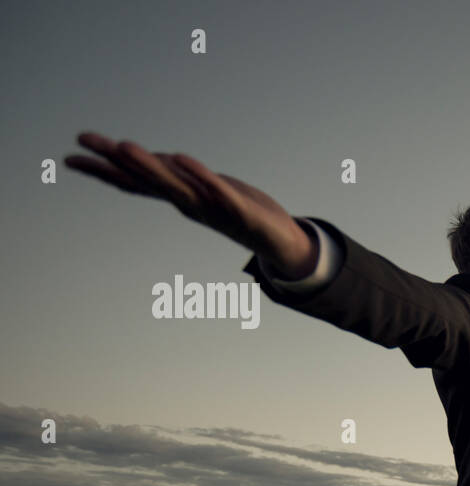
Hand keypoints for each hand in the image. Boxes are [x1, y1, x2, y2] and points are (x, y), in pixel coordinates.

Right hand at [64, 131, 317, 278]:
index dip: (103, 170)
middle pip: (148, 180)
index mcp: (179, 197)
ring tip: (124, 145)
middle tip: (84, 140)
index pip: (135, 182)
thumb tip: (150, 165)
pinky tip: (184, 159)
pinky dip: (202, 177)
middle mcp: (190, 204)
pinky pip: (219, 192)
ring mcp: (215, 209)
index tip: (70, 157)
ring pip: (178, 186)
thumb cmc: (238, 211)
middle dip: (117, 160)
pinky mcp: (242, 211)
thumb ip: (176, 177)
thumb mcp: (202, 190)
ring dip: (151, 166)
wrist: (281, 242)